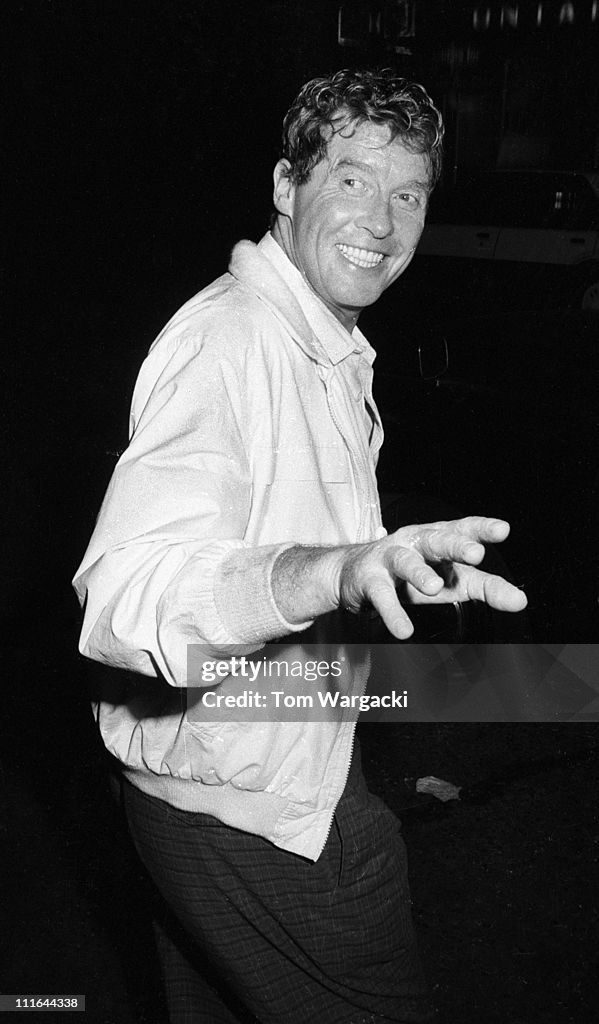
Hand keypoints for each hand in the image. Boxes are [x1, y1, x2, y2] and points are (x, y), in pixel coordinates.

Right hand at [335, 516, 526, 639]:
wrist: (354, 575)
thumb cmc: (413, 575)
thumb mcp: (452, 580)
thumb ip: (486, 588)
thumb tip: (520, 601)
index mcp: (438, 539)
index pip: (462, 528)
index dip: (482, 528)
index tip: (502, 530)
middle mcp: (415, 542)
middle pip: (436, 539)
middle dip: (455, 545)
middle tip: (475, 553)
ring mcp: (390, 558)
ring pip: (405, 561)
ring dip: (419, 573)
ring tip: (434, 587)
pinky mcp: (369, 579)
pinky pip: (381, 595)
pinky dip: (392, 612)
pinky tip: (404, 630)